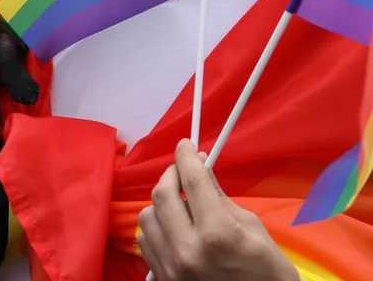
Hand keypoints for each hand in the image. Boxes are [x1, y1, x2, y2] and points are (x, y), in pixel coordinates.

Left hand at [138, 139, 298, 280]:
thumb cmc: (266, 271)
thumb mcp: (252, 228)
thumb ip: (220, 196)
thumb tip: (202, 167)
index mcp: (218, 234)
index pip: (193, 182)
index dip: (187, 157)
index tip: (185, 144)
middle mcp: (187, 249)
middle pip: (161, 195)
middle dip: (171, 174)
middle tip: (182, 169)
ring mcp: (171, 267)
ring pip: (146, 216)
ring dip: (161, 202)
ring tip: (179, 202)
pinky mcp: (162, 277)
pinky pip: (144, 240)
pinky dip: (155, 226)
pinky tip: (172, 225)